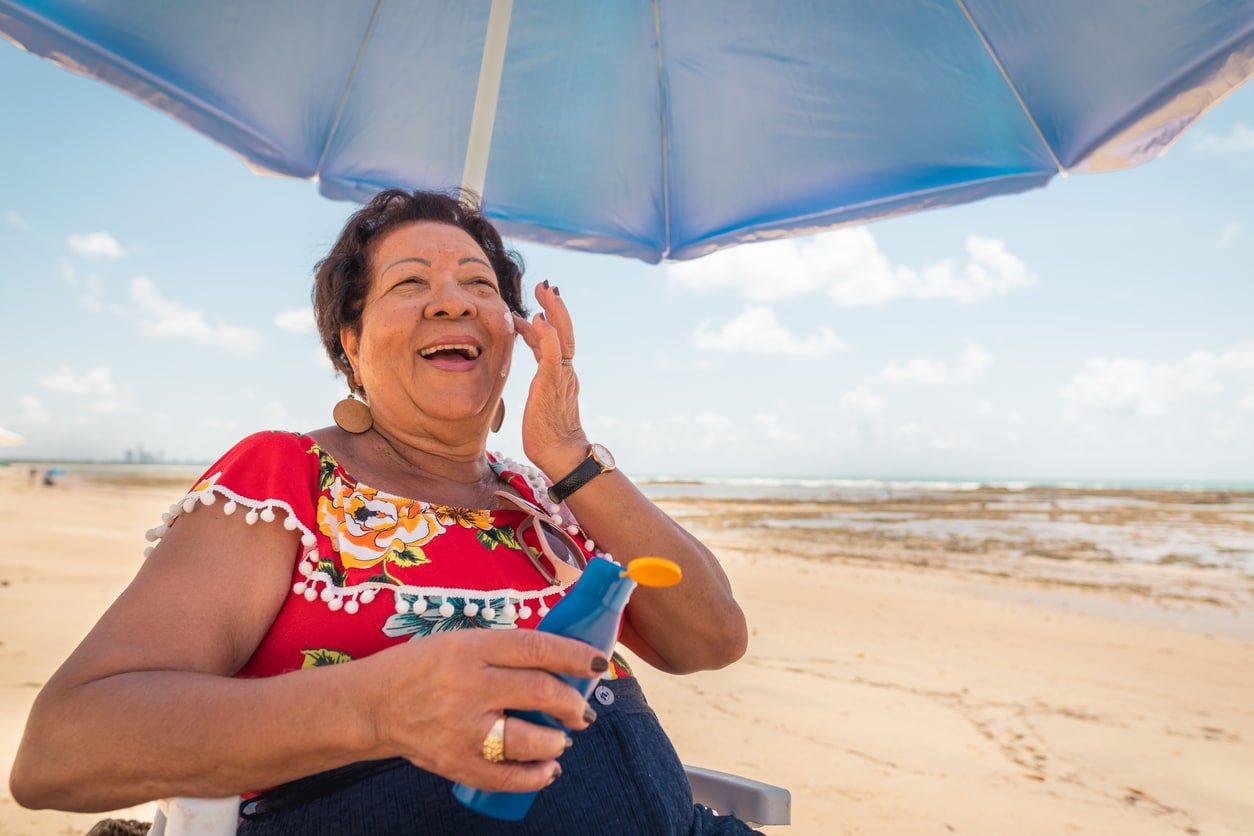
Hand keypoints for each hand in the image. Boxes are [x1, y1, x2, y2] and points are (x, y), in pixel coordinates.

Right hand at [364, 628, 603, 791]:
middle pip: (541, 692)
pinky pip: (506, 778)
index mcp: (471, 648)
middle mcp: (468, 686)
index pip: (536, 648)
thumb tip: (562, 663)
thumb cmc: (422, 667)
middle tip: (581, 709)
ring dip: (558, 741)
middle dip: (573, 703)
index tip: (598, 663)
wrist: (372, 705)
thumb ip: (505, 651)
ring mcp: (462, 729)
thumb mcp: (461, 642)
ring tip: (563, 738)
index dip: (575, 655)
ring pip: (530, 739)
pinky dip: (536, 776)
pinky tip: (549, 769)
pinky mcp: (455, 763)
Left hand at [513, 281, 589, 474]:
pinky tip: (540, 319)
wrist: (560, 456)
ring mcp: (562, 377)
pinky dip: (548, 335)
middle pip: (563, 332)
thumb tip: (532, 383)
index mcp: (559, 376)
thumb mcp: (538, 404)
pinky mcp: (554, 384)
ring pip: (563, 337)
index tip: (532, 308)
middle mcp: (565, 372)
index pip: (552, 343)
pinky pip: (554, 354)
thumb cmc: (547, 437)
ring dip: (555, 312)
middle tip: (545, 285)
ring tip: (547, 291)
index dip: (543, 323)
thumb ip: (538, 387)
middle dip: (554, 307)